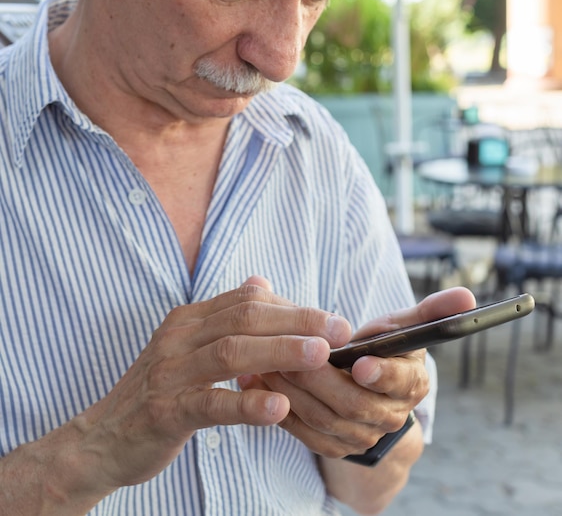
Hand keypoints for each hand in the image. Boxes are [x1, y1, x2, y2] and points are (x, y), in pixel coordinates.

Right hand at [68, 277, 351, 493]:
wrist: (103, 438)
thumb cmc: (160, 391)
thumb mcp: (189, 346)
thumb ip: (225, 316)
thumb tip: (262, 282)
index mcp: (188, 320)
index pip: (246, 301)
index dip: (291, 307)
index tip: (328, 319)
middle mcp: (178, 337)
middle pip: (244, 318)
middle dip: (297, 321)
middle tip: (340, 330)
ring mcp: (169, 373)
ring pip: (231, 352)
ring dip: (280, 351)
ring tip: (320, 356)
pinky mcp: (165, 411)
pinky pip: (210, 403)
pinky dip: (246, 404)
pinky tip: (277, 407)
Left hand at [244, 286, 474, 458]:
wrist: (366, 391)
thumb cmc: (385, 350)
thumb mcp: (405, 328)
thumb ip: (430, 311)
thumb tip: (468, 296)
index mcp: (410, 384)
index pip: (401, 383)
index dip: (382, 373)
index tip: (359, 361)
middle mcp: (388, 416)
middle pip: (352, 403)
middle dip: (318, 376)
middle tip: (290, 350)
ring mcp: (359, 436)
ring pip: (322, 417)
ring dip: (291, 389)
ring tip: (265, 359)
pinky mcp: (331, 446)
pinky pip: (302, 432)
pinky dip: (278, 408)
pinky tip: (257, 382)